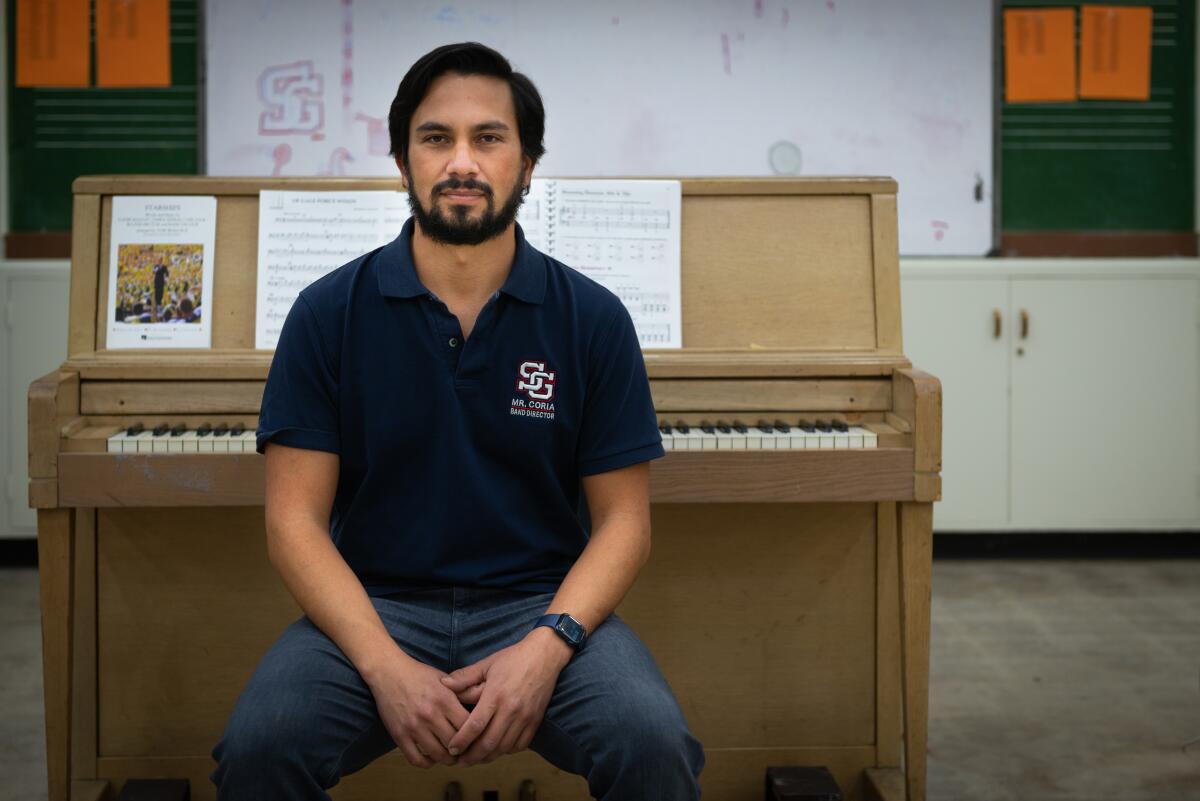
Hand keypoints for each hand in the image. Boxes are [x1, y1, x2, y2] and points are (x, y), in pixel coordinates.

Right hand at [364, 654, 469, 768]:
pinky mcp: (399, 735)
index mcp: (444, 699)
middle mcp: (430, 714)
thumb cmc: (419, 674)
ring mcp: (414, 726)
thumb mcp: (444, 680)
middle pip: (455, 743)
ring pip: (438, 755)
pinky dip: (427, 763)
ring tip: (451, 757)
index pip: (468, 725)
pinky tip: (431, 758)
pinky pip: (416, 759)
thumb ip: (460, 694)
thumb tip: (478, 709)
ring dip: (447, 760)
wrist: (389, 672)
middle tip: (467, 752)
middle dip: (464, 750)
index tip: (477, 738)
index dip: (475, 734)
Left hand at [439, 628, 571, 764]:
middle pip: (489, 743)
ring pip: (504, 747)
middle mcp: (511, 709)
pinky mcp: (535, 721)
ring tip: (476, 759)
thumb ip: (465, 677)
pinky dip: (507, 751)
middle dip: (472, 757)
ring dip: (489, 757)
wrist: (545, 655)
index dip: (461, 741)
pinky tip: (497, 749)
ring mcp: (525, 717)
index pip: (475, 725)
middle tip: (460, 763)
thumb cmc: (514, 658)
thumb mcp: (487, 664)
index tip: (451, 749)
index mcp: (496, 694)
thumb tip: (443, 684)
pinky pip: (520, 745)